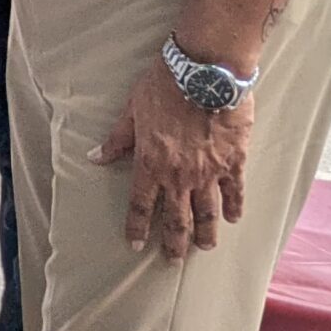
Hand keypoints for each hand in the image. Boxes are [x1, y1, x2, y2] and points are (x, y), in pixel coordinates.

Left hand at [94, 56, 253, 259]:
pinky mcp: (234, 162)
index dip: (137, 226)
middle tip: (172, 259)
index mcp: (151, 163)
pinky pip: (235, 192)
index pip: (141, 204)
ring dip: (205, 233)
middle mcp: (179, 174)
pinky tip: (233, 219)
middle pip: (176, 219)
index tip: (135, 244)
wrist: (205, 71)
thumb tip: (95, 157)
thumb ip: (117, 139)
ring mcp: (209, 171)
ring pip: (207, 212)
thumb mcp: (132, 110)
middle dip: (174, 242)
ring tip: (204, 247)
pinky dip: (234, 207)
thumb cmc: (164, 86)